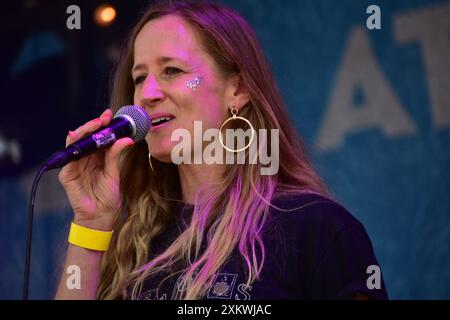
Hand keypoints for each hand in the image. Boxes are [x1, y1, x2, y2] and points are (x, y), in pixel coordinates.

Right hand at [58, 109, 133, 230]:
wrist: (101, 216)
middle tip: (104, 118)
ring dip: (85, 131)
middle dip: (94, 125)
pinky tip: (77, 137)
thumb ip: (116, 155)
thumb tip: (127, 139)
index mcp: (98, 157)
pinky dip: (73, 145)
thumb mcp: (114, 173)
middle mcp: (85, 158)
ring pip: (76, 142)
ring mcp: (75, 165)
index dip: (103, 126)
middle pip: (86, 137)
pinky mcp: (67, 174)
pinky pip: (68, 157)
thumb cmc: (108, 197)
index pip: (98, 137)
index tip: (111, 116)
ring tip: (96, 124)